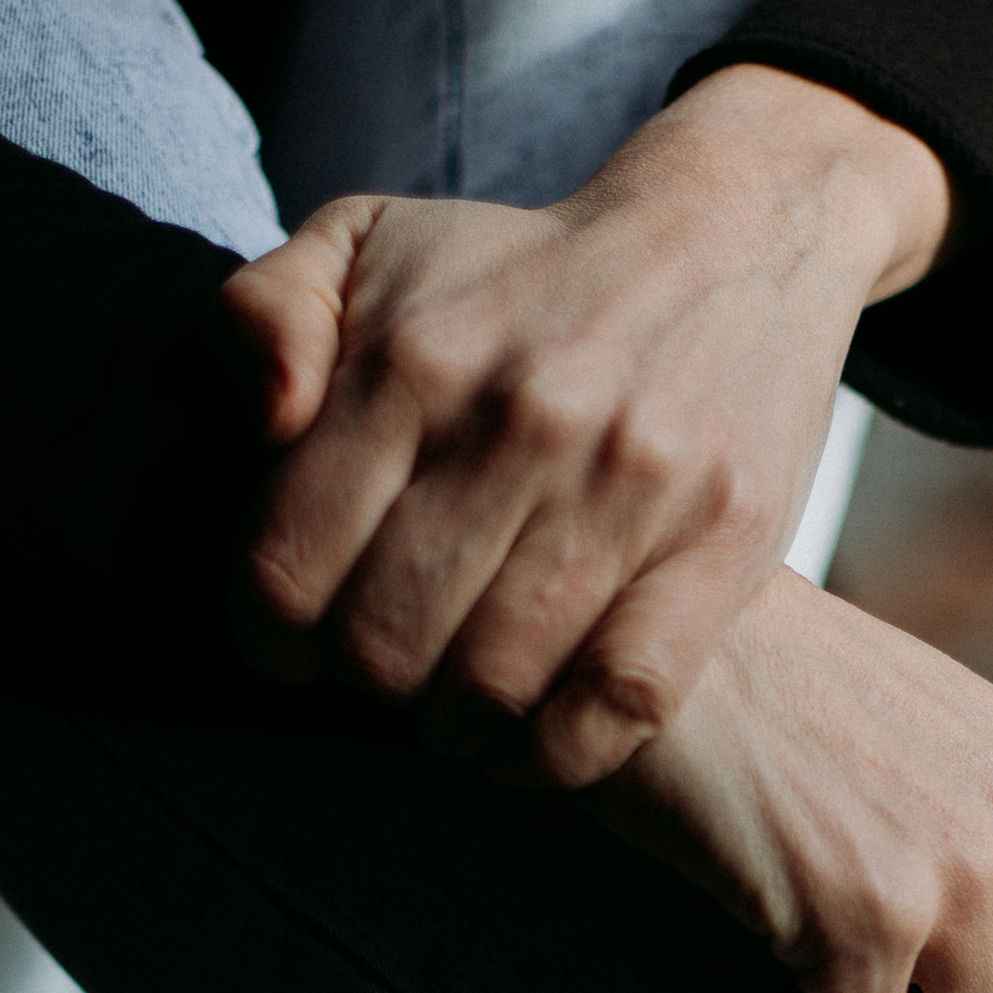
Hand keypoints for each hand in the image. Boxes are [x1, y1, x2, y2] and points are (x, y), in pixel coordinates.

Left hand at [217, 67, 950, 787]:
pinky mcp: (723, 542)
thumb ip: (263, 316)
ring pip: (494, 687)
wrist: (731, 239)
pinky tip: (530, 740)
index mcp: (415, 359)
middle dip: (366, 679)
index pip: (288, 568)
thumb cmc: (523, 273)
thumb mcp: (367, 242)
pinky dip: (558, 753)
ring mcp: (631, 487)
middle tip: (386, 664)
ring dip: (455, 726)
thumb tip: (261, 423)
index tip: (294, 644)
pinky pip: (618, 703)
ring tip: (453, 704)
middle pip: (385, 645)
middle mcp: (521, 421)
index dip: (271, 637)